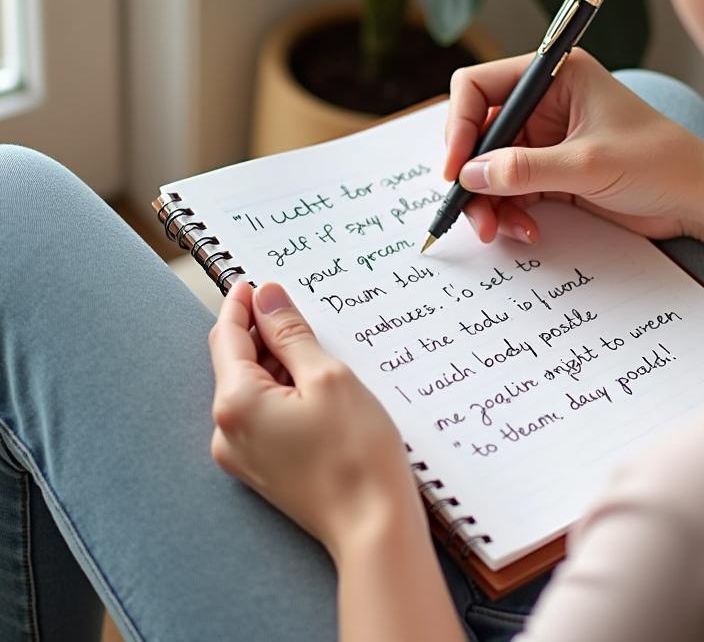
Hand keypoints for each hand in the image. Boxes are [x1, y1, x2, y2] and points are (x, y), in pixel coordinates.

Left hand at [207, 280, 424, 561]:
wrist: (372, 526)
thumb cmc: (355, 452)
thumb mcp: (327, 376)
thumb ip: (291, 333)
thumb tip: (266, 296)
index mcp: (236, 403)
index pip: (228, 337)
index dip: (242, 305)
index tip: (255, 282)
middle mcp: (226, 431)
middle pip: (235, 363)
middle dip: (261, 333)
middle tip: (297, 311)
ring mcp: (240, 455)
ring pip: (249, 389)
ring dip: (274, 363)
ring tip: (315, 351)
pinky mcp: (260, 469)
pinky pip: (260, 416)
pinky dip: (280, 392)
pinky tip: (313, 387)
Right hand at [444, 49, 703, 243]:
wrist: (698, 200)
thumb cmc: (658, 163)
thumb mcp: (588, 164)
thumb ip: (525, 169)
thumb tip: (469, 175)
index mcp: (555, 75)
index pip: (479, 85)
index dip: (459, 124)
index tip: (455, 167)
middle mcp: (544, 102)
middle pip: (478, 132)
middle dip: (470, 173)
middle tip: (470, 212)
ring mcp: (546, 139)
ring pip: (489, 167)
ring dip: (488, 200)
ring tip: (498, 231)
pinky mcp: (551, 171)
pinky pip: (510, 189)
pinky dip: (509, 211)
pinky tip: (527, 230)